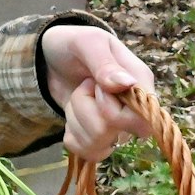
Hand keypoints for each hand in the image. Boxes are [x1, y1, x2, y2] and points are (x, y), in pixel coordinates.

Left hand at [39, 24, 155, 159]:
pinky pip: (87, 152)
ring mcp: (116, 127)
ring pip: (99, 144)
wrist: (51, 57)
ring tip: (77, 94)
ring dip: (76, 118)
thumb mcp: (87, 43)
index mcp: (140, 83)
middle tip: (83, 85)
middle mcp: (133, 109)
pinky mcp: (97, 138)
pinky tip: (72, 114)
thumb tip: (126, 84)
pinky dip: (72, 134)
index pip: (144, 118)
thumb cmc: (74, 44)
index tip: (97, 86)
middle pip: (118, 134)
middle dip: (87, 109)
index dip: (113, 109)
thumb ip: (105, 63)